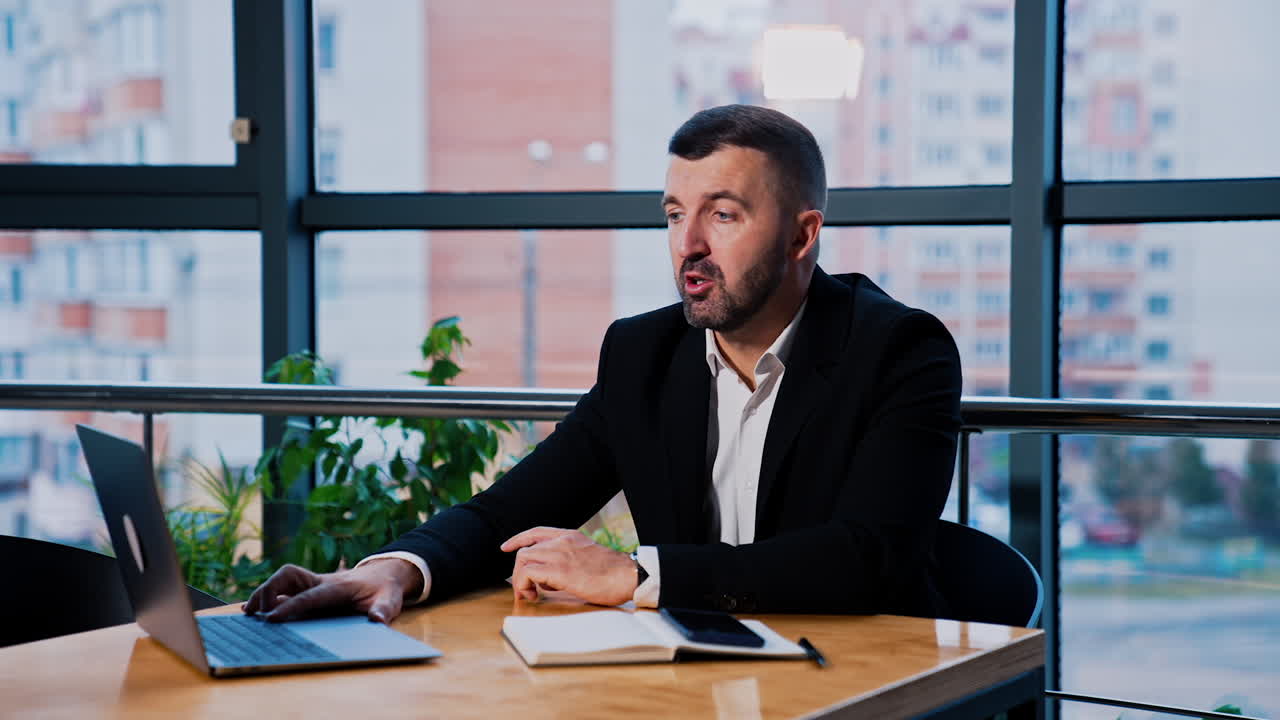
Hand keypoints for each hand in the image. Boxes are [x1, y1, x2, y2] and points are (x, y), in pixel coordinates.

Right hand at [241, 559, 421, 623]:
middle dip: (269, 590)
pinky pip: (283, 589)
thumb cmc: (385, 589)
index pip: (310, 595)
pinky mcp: (308, 589)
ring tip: (249, 612)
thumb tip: (376, 620)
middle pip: (289, 576)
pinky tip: (252, 609)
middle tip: (256, 614)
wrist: (384, 574)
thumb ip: (383, 610)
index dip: (290, 605)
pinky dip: (266, 596)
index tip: (271, 618)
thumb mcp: (390, 600)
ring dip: (264, 592)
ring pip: (282, 579)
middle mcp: (321, 581)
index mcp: (338, 587)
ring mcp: (313, 583)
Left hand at [500, 527, 637, 605]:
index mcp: (571, 536)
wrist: (628, 575)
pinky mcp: (559, 570)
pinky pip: (528, 573)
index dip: (518, 539)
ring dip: (520, 579)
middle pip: (525, 549)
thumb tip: (550, 580)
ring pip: (523, 559)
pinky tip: (534, 595)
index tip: (507, 547)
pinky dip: (523, 585)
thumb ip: (569, 561)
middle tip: (526, 589)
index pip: (537, 532)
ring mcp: (560, 554)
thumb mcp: (588, 557)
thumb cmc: (613, 573)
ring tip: (530, 595)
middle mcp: (562, 541)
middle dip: (519, 570)